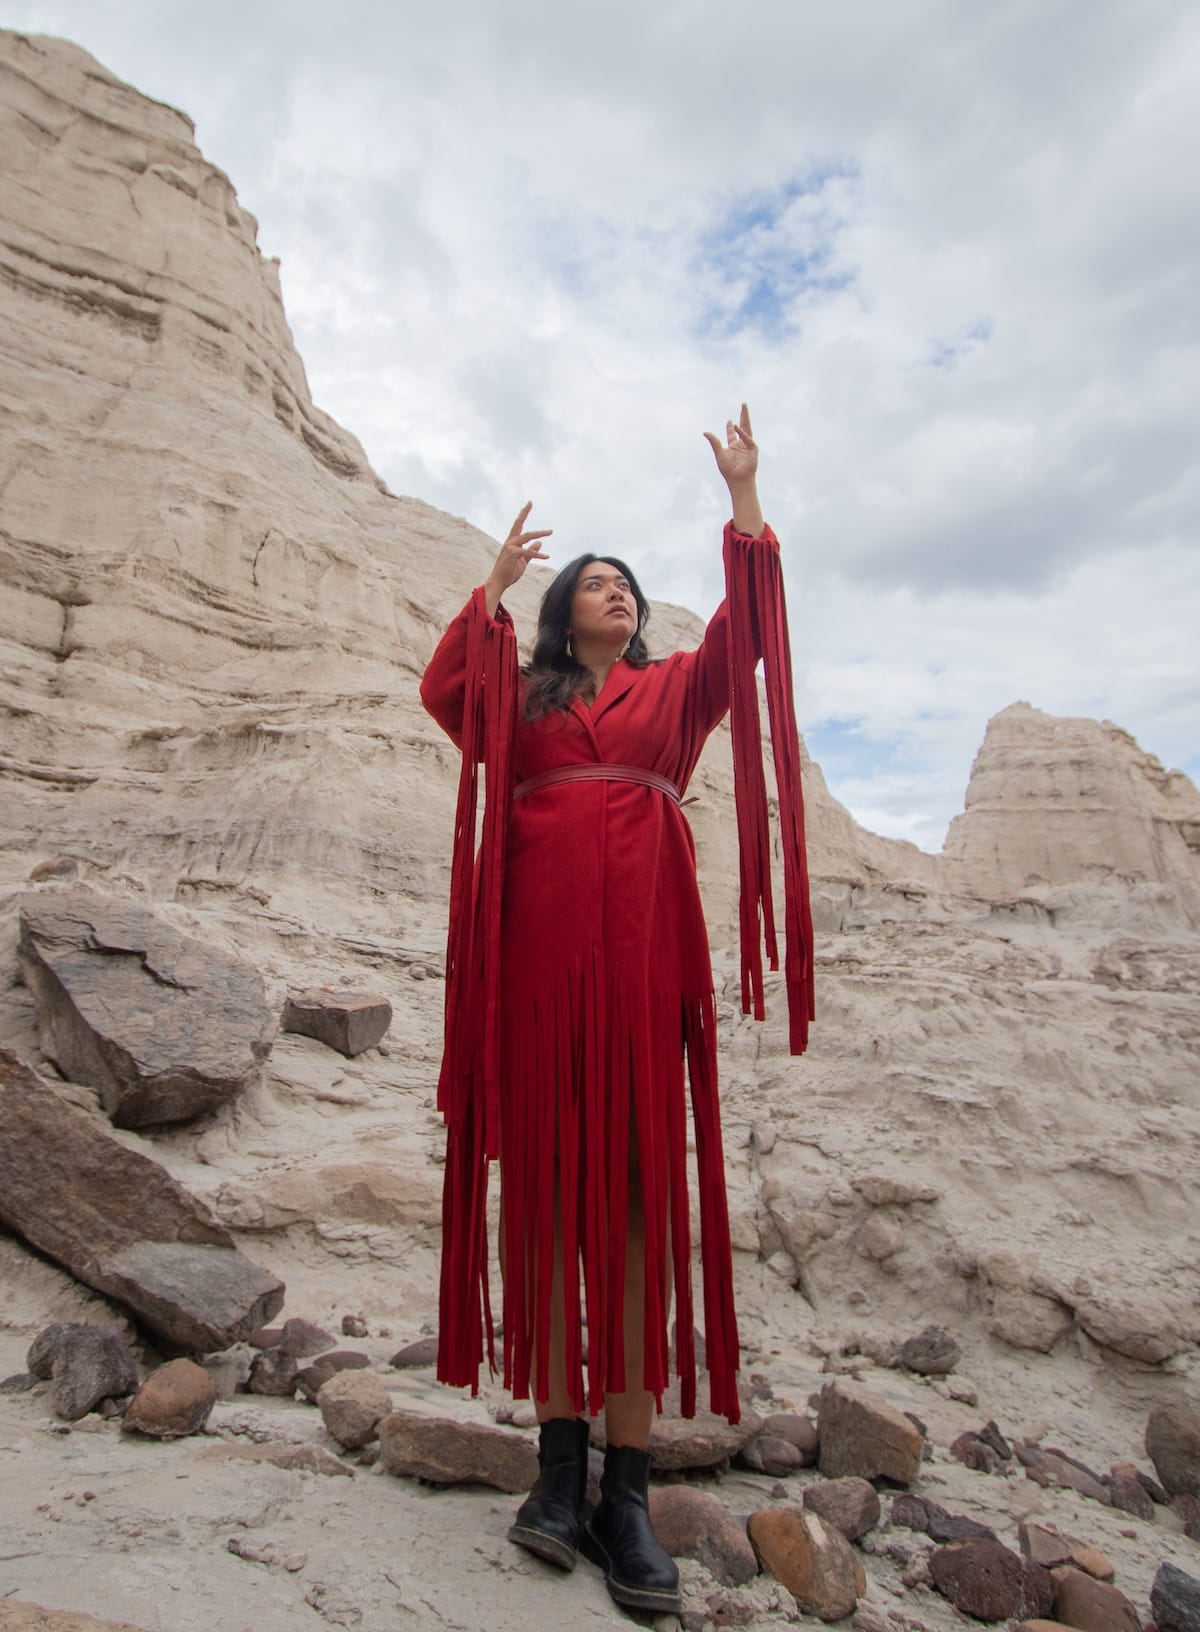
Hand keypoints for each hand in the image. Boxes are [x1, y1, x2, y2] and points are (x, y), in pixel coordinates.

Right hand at [485, 502, 551, 616]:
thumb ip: (531, 551)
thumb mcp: (523, 561)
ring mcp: (510, 547)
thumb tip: (540, 543)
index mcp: (511, 542)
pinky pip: (528, 553)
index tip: (528, 505)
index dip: (523, 514)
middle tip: (530, 502)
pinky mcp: (513, 555)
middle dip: (524, 512)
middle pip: (519, 524)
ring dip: (540, 533)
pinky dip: (538, 554)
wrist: (498, 583)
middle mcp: (509, 542)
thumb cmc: (509, 572)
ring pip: (527, 536)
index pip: (518, 525)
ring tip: (550, 531)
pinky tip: (547, 556)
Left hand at [703, 402, 757, 488]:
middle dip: (743, 416)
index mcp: (733, 446)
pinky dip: (742, 433)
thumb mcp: (719, 453)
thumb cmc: (728, 470)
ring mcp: (748, 446)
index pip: (732, 434)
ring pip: (747, 429)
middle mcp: (741, 445)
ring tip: (744, 406)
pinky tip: (737, 427)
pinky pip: (748, 438)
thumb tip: (705, 432)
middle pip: (742, 427)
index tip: (729, 420)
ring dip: (746, 417)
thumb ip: (714, 441)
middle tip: (743, 404)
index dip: (730, 427)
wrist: (737, 479)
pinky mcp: (754, 449)